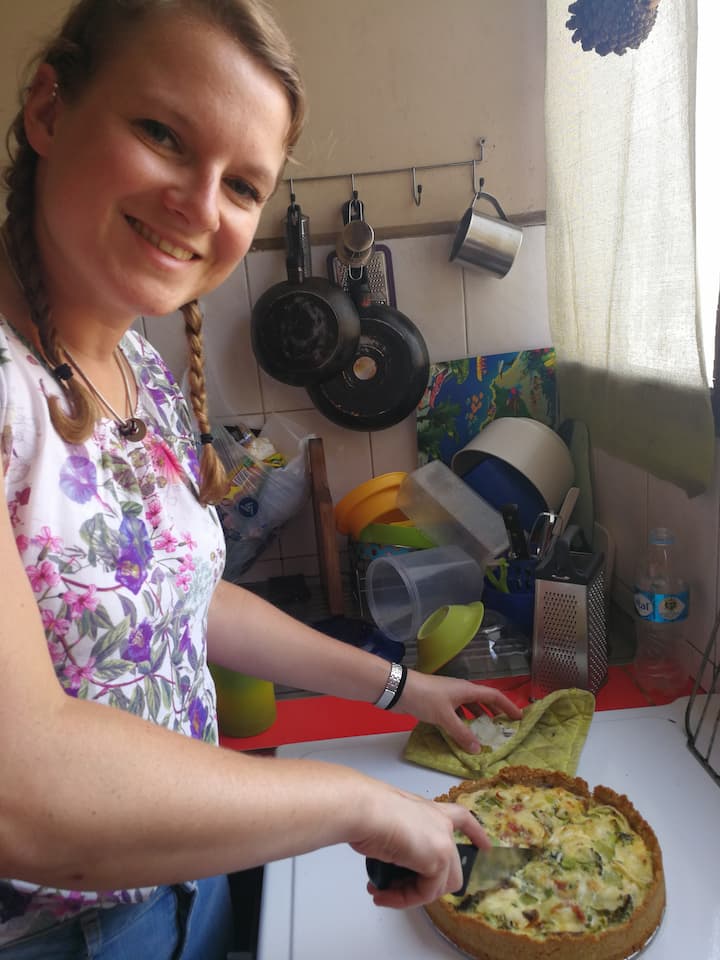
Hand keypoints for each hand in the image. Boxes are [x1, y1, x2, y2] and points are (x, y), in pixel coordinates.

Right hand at [350, 785, 489, 908]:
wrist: (364, 810)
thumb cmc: (367, 810)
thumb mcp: (388, 822)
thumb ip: (401, 840)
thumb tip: (390, 857)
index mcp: (429, 810)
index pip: (462, 818)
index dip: (476, 834)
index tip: (486, 847)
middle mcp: (441, 823)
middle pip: (450, 865)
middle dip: (424, 883)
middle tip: (394, 887)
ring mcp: (443, 842)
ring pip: (441, 884)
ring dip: (410, 895)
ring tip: (382, 893)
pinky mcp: (438, 860)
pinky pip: (426, 893)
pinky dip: (404, 899)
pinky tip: (382, 894)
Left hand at [397, 671, 523, 752]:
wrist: (399, 690)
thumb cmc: (425, 698)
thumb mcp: (446, 717)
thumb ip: (462, 733)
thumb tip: (478, 750)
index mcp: (467, 689)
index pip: (494, 696)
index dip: (508, 705)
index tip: (519, 717)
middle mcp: (460, 691)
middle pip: (483, 701)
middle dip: (495, 713)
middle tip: (504, 728)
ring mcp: (449, 697)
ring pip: (469, 708)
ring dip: (478, 719)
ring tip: (485, 734)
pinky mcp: (438, 704)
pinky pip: (457, 713)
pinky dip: (463, 722)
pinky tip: (462, 733)